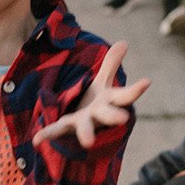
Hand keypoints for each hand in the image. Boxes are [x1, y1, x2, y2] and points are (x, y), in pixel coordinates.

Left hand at [31, 42, 148, 148]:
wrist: (82, 127)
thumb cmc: (95, 103)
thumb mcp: (102, 83)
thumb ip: (111, 65)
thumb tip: (124, 42)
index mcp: (108, 101)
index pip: (125, 95)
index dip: (136, 89)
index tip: (147, 81)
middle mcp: (98, 114)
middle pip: (108, 114)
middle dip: (114, 116)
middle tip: (124, 119)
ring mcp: (82, 122)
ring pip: (85, 127)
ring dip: (86, 134)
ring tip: (88, 142)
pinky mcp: (66, 127)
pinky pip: (55, 131)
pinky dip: (46, 135)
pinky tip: (36, 140)